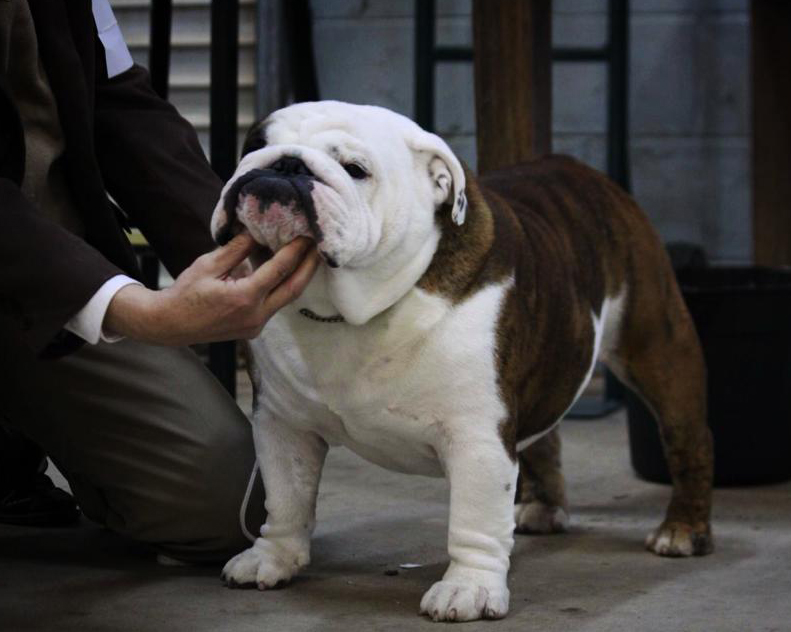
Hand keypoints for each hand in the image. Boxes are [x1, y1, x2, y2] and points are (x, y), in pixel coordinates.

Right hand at [104, 234, 318, 344]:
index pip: (279, 270)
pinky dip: (281, 287)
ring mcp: (256, 325)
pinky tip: (286, 272)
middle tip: (321, 247)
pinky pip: (274, 305)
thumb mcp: (208, 265)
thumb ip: (237, 249)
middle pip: (293, 289)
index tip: (307, 235)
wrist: (169, 325)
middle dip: (309, 267)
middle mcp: (255, 315)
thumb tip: (257, 231)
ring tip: (309, 257)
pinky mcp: (253, 329)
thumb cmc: (185, 293)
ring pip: (285, 299)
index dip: (295, 251)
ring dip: (298, 278)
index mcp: (244, 298)